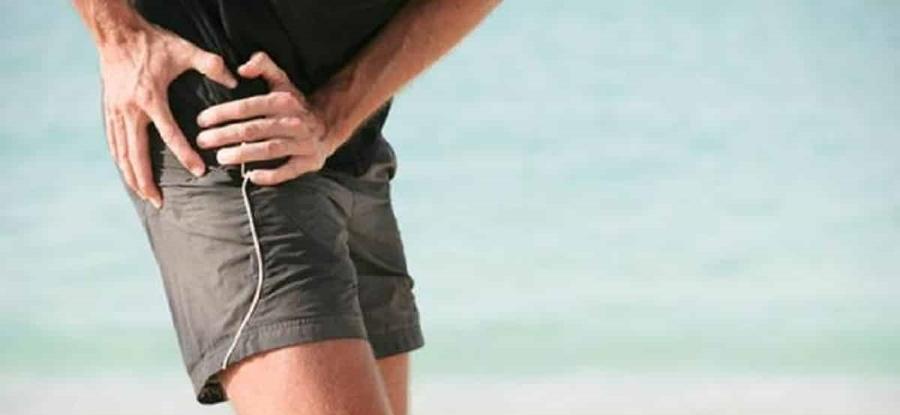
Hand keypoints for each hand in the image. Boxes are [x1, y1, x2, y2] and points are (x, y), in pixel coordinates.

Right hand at [99, 21, 236, 207]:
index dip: (186, 154)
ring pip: (121, 152)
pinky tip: (128, 173)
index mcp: (151, 99)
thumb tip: (235, 80)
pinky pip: (113, 141)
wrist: (117, 32)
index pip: (170, 134)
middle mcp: (131, 110)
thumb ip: (211, 65)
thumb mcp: (185, 50)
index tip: (199, 172)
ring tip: (145, 196)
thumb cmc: (153, 42)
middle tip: (160, 202)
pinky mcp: (109, 109)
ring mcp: (117, 111)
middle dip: (148, 181)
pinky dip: (120, 160)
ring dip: (132, 177)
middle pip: (137, 155)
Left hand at [195, 52, 336, 185]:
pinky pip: (288, 171)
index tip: (202, 120)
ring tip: (221, 157)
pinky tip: (251, 176)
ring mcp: (303, 143)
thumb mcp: (282, 80)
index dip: (223, 113)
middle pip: (254, 130)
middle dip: (225, 135)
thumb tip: (241, 68)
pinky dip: (270, 175)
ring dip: (243, 154)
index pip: (248, 106)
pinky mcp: (309, 162)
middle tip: (203, 141)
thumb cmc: (294, 105)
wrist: (328, 125)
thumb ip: (262, 64)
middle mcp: (294, 122)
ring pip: (269, 149)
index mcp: (284, 101)